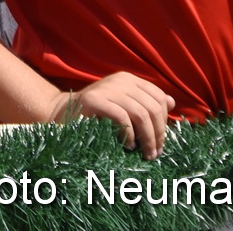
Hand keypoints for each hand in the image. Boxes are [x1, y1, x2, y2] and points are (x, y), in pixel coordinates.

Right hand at [57, 73, 172, 159]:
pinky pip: (122, 117)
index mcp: (129, 80)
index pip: (159, 98)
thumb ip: (144, 103)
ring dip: (147, 138)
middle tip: (155, 153)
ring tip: (145, 153)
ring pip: (141, 113)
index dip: (164, 122)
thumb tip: (171, 102)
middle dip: (158, 134)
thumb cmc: (95, 114)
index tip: (160, 141)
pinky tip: (128, 145)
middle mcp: (120, 80)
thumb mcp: (123, 105)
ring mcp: (107, 88)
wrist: (61, 113)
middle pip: (153, 107)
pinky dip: (129, 134)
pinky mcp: (94, 100)